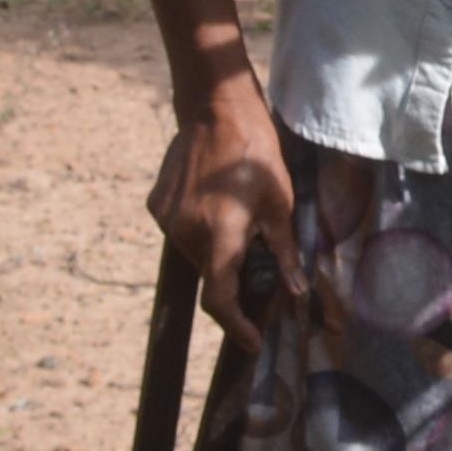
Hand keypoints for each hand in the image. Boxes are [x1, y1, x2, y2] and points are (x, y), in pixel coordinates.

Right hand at [151, 70, 301, 339]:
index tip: (253, 342)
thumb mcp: (279, 203)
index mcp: (220, 236)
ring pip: (194, 255)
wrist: (215, 109)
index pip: (219, 300)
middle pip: (208, 276)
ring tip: (237, 220)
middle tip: (256, 265)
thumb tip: (295, 291)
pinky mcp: (156, 206)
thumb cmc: (256, 154)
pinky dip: (200, 230)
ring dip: (215, 252)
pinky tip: (215, 203)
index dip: (236, 327)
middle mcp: (185, 233)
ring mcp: (166, 220)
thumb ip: (282, 251)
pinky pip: (180, 232)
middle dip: (232, 281)